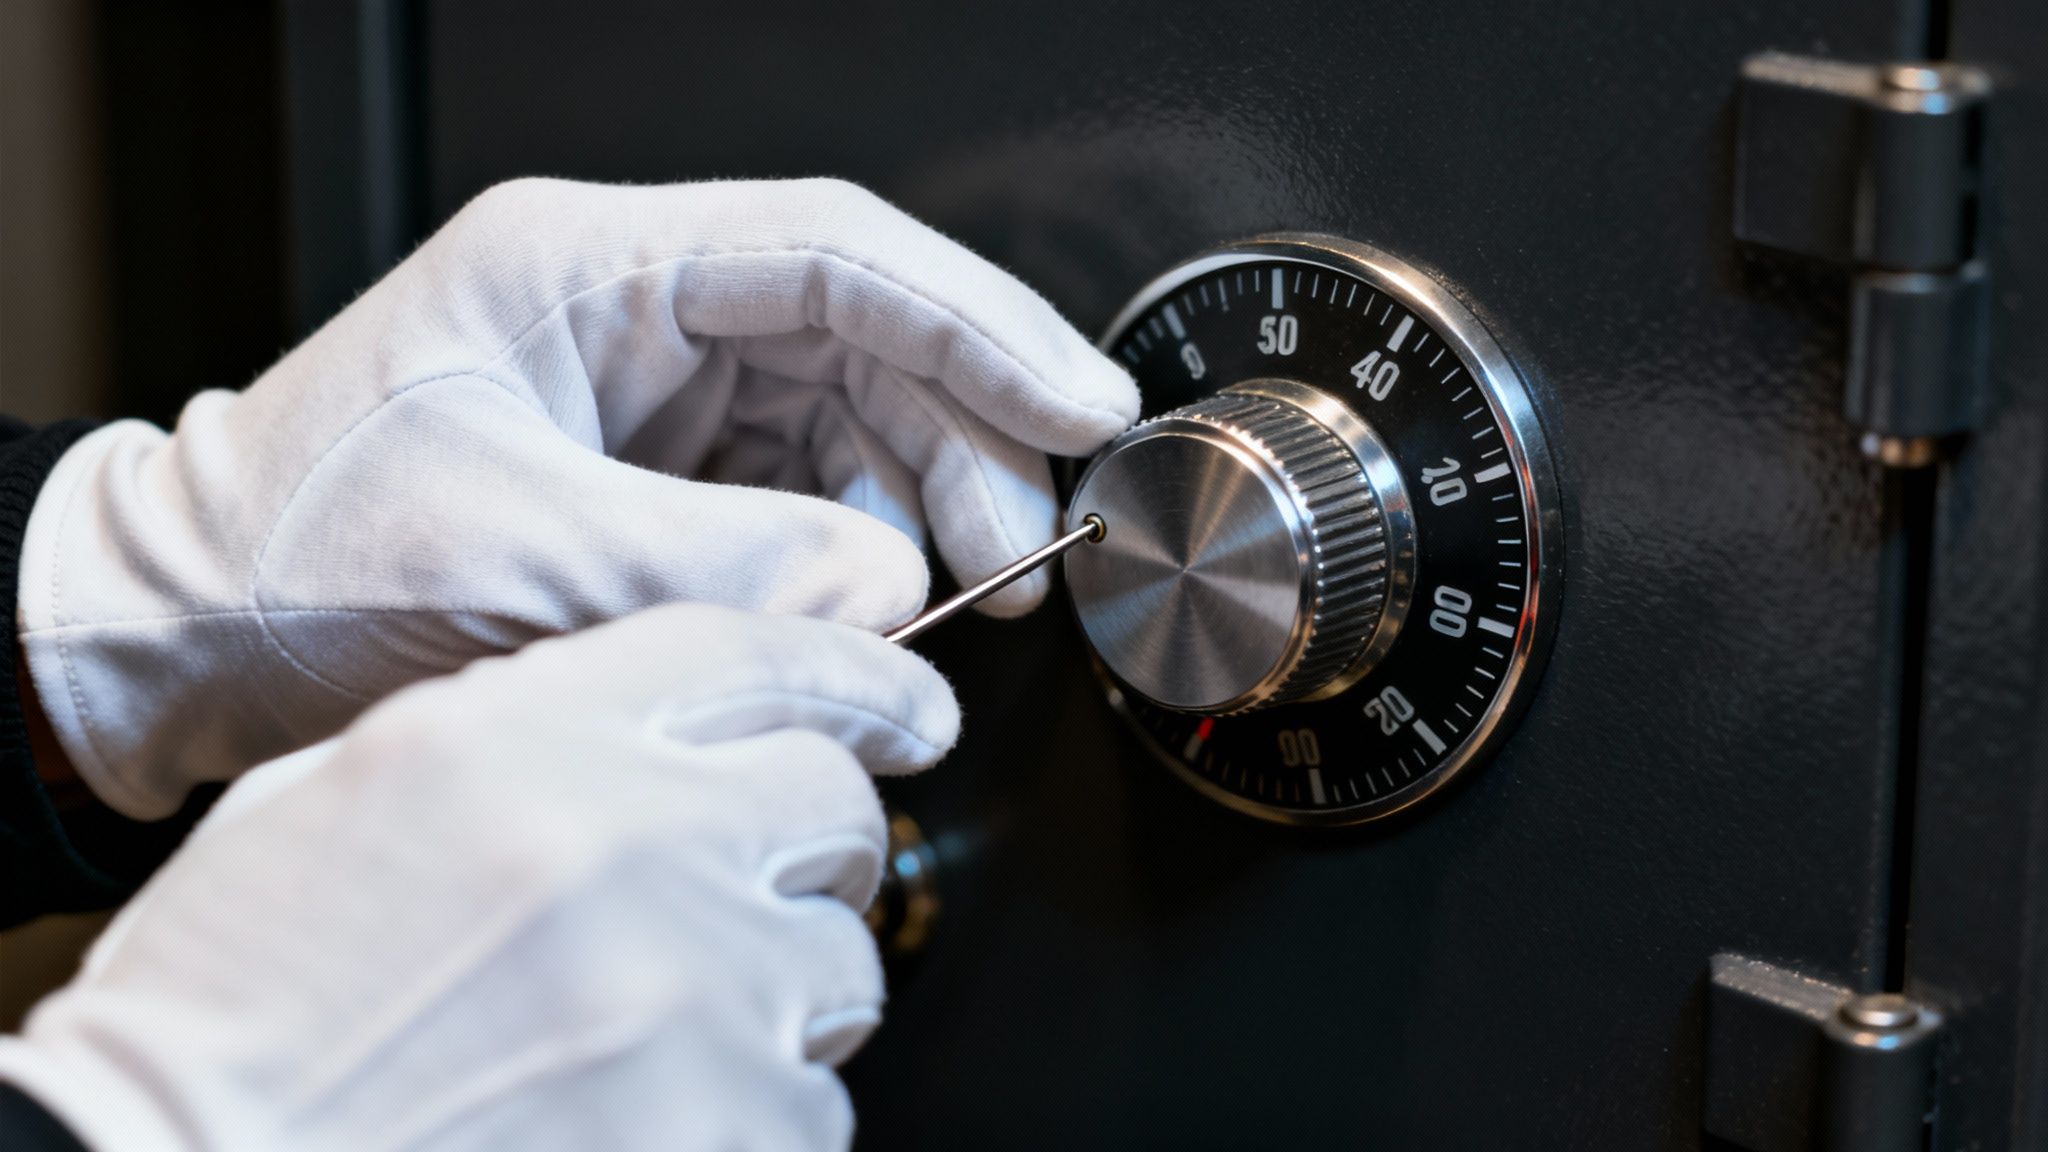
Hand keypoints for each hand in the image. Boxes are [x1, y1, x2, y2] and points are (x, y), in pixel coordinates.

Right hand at [0, 602, 957, 1150]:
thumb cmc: (236, 1013)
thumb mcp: (356, 797)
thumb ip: (538, 734)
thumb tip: (694, 740)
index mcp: (516, 735)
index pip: (755, 654)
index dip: (862, 677)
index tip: (915, 710)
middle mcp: (621, 840)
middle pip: (834, 805)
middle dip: (818, 852)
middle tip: (758, 901)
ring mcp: (684, 994)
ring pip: (839, 970)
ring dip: (776, 1004)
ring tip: (644, 1046)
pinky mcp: (722, 1129)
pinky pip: (813, 1109)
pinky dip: (749, 1119)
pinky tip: (635, 1123)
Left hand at [16, 177, 1135, 818]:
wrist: (192, 632)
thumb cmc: (293, 557)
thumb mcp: (507, 555)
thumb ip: (712, 563)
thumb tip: (882, 576)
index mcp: (587, 266)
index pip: (831, 253)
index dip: (973, 321)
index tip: (1071, 396)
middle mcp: (636, 316)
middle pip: (864, 338)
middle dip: (964, 435)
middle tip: (1023, 545)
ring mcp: (655, 398)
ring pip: (853, 418)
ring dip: (928, 501)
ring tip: (967, 593)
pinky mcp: (661, 479)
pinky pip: (807, 493)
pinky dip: (864, 548)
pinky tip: (892, 600)